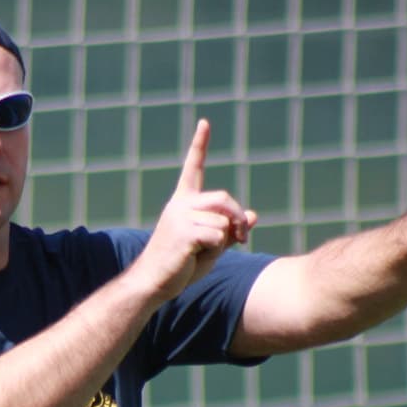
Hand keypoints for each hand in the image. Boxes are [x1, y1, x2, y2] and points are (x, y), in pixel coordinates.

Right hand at [131, 120, 257, 300]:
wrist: (153, 283)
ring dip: (224, 242)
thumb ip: (230, 229)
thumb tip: (253, 214)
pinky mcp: (184, 232)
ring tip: (203, 254)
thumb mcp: (210, 245)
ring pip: (223, 222)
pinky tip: (197, 256)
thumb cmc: (179, 266)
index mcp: (183, 202)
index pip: (193, 167)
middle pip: (223, 198)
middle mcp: (180, 204)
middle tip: (242, 239)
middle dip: (237, 219)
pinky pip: (218, 235)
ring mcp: (180, 216)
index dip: (200, 144)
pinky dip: (216, 249)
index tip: (205, 123)